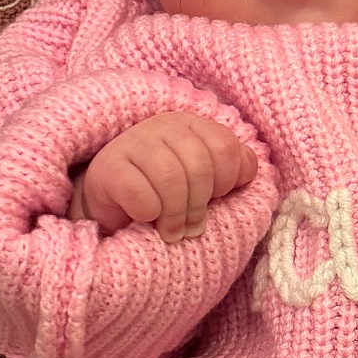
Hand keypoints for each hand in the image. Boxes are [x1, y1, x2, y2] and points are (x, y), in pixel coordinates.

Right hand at [69, 111, 257, 242]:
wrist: (113, 206)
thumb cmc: (166, 194)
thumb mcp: (204, 180)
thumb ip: (232, 170)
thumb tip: (249, 170)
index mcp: (192, 125)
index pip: (225, 147)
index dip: (227, 181)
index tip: (216, 200)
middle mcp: (163, 126)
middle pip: (200, 166)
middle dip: (200, 206)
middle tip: (193, 229)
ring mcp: (133, 142)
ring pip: (171, 179)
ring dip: (176, 215)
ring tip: (172, 232)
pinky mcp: (108, 168)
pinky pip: (140, 194)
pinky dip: (148, 213)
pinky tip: (145, 218)